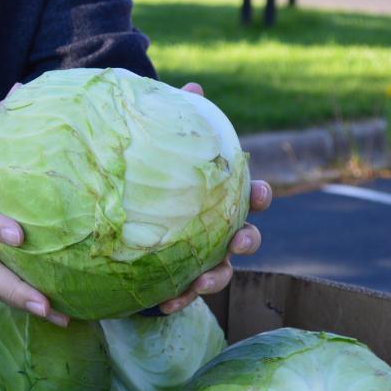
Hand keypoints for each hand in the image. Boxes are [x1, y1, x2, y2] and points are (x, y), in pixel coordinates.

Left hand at [159, 83, 271, 313]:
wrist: (131, 210)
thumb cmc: (156, 178)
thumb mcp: (164, 149)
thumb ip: (178, 123)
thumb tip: (193, 87)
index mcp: (218, 199)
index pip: (247, 195)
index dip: (258, 194)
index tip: (259, 193)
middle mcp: (216, 229)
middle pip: (245, 237)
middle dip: (247, 241)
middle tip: (238, 242)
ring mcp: (201, 255)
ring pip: (221, 271)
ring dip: (215, 278)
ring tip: (199, 283)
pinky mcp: (181, 277)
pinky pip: (186, 292)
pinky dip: (181, 298)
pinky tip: (164, 303)